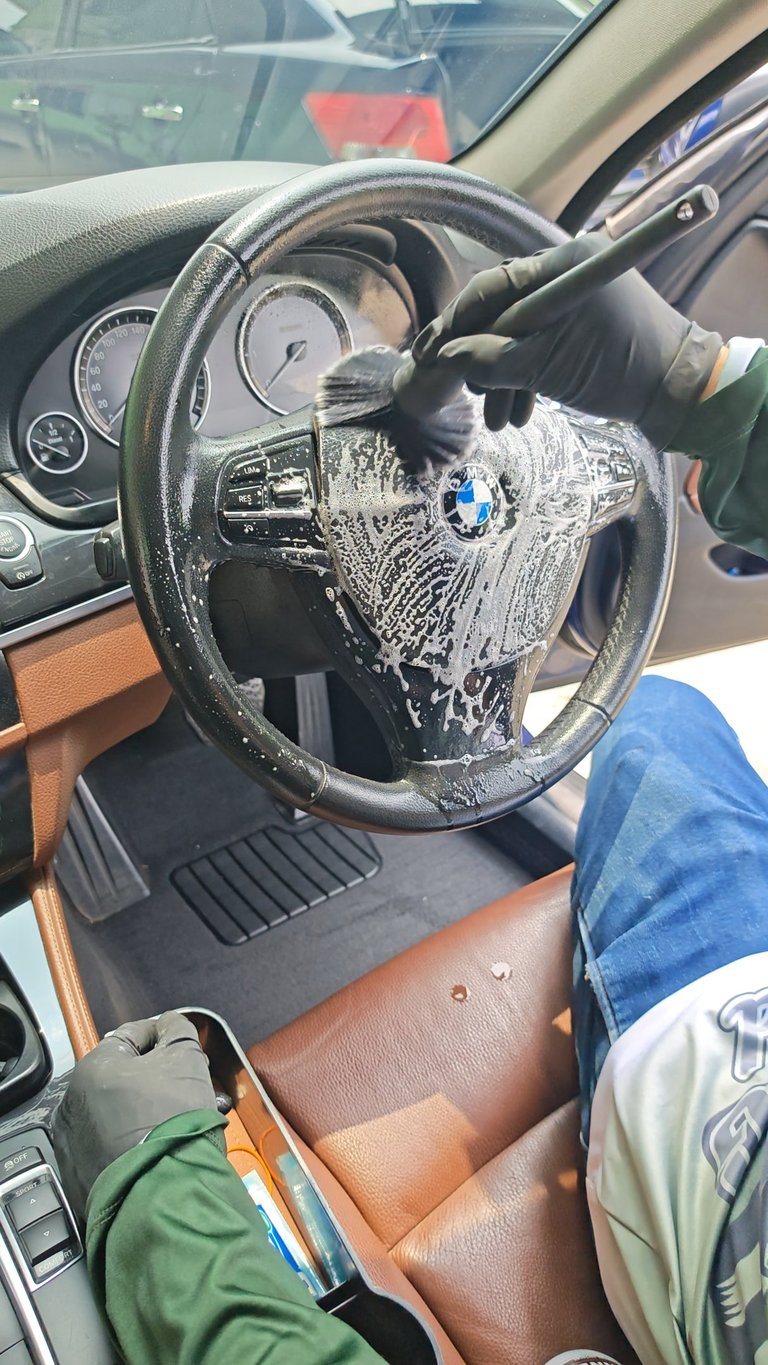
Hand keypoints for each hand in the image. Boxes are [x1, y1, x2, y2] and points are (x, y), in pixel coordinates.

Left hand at [52, 1012, 215, 1220]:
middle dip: (154, 1076)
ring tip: (175, 1115)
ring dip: (143, 1108)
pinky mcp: (81, 1176)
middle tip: (183, 1082)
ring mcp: (74, 1143)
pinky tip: (158, 1141)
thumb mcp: (186, 1057)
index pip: (130, 1036)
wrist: (165, 1188)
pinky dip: (132, 1140)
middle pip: (121, 1077)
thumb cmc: (172, 1116)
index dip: (160, 1034)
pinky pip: (111, 1146)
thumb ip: (177, 1029)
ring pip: (116, 1113)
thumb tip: (170, 1024)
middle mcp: (74, 1103)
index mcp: (93, 1068)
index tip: (177, 1042)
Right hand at [413, 234, 722, 448]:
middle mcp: (568, 269)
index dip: (455, 323)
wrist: (677, 390)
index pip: (490, 286)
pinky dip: (530, 377)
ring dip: (505, 378)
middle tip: (463, 390)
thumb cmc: (617, 369)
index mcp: (560, 263)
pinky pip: (544, 344)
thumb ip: (489, 360)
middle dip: (482, 359)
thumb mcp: (542, 367)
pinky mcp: (586, 323)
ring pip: (523, 335)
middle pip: (504, 312)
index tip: (429, 353)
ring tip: (497, 419)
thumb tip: (445, 359)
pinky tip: (519, 412)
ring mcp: (578, 296)